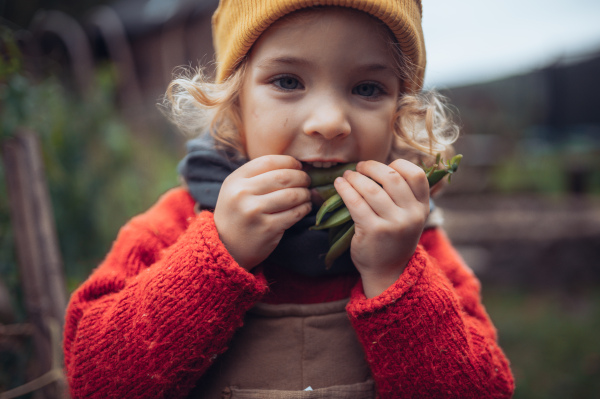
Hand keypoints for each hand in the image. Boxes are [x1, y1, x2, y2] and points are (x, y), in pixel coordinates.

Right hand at [213, 155, 311, 269]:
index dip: (289, 162)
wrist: (226, 248)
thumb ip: (258, 176)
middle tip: (307, 181)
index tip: (298, 166)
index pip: (268, 161)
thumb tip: (294, 165)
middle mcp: (242, 193)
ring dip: (305, 193)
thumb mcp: (237, 189)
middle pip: (283, 177)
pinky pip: (295, 213)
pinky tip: (305, 207)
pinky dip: (304, 208)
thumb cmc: (237, 214)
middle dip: (301, 177)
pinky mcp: (267, 228)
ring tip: (307, 195)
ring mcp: (255, 211)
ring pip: (292, 195)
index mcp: (235, 180)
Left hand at [333, 159, 429, 297]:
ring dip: (355, 177)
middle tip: (359, 167)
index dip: (398, 165)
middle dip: (371, 167)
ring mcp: (394, 223)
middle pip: (391, 177)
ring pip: (371, 189)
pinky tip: (339, 185)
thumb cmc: (394, 239)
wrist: (388, 272)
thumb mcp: (408, 217)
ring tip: (347, 176)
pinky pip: (356, 202)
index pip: (416, 174)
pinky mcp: (374, 231)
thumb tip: (378, 166)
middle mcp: (412, 215)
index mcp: (422, 207)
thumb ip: (403, 195)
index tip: (383, 166)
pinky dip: (345, 190)